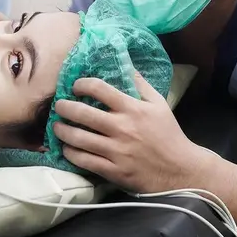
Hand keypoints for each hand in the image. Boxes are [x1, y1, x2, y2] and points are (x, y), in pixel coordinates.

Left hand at [53, 73, 210, 192]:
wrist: (180, 171)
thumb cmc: (169, 135)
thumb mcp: (160, 104)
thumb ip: (141, 85)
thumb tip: (126, 65)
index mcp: (133, 109)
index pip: (99, 89)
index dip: (82, 84)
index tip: (75, 87)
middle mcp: (122, 128)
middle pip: (82, 113)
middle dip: (64, 107)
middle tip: (59, 106)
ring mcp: (116, 151)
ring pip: (79, 138)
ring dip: (62, 131)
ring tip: (57, 127)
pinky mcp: (113, 171)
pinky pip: (84, 160)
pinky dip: (70, 153)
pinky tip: (66, 148)